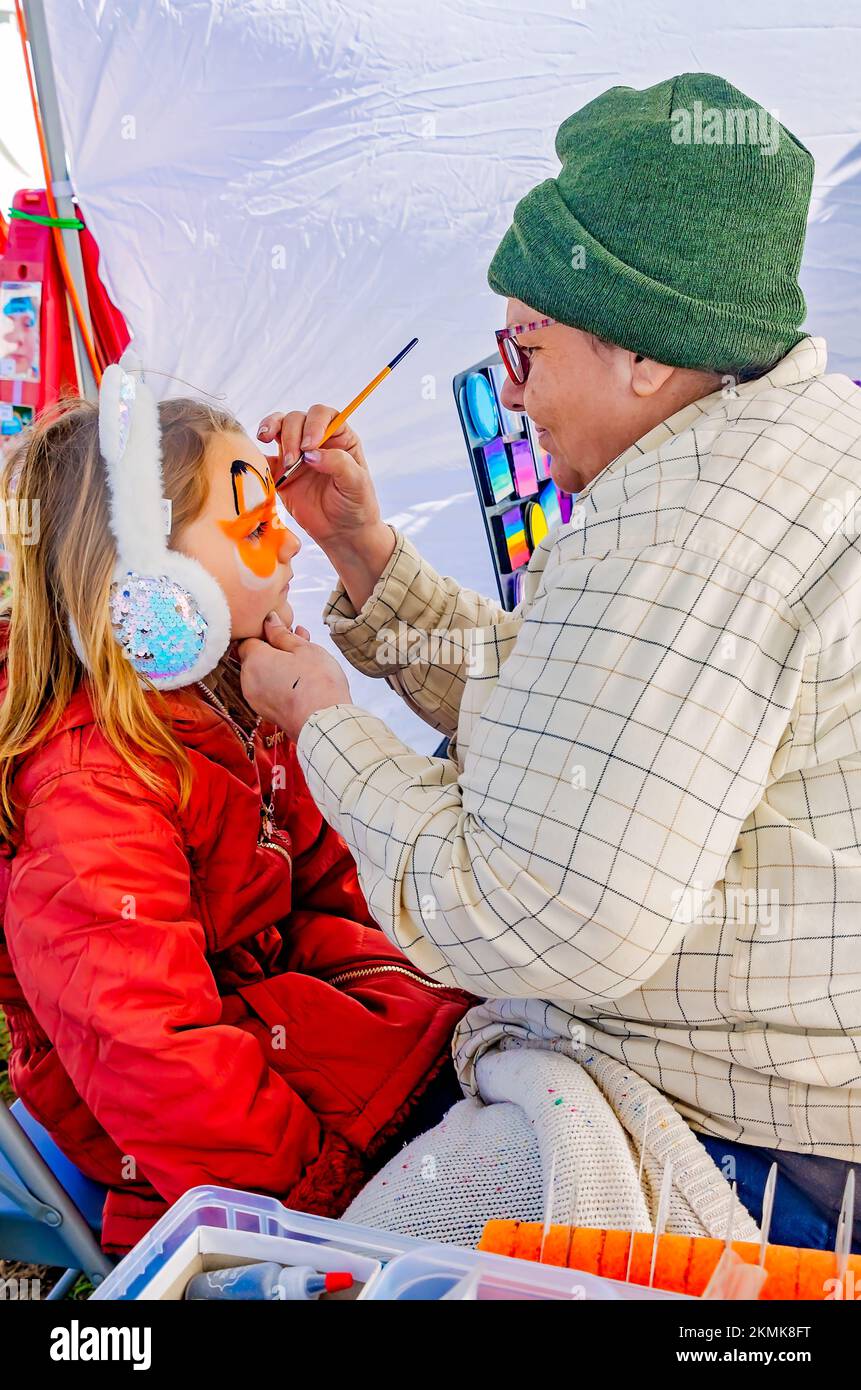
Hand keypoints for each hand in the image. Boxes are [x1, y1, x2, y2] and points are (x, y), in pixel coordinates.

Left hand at [237, 612, 351, 741]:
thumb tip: (269, 620)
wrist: (323, 722)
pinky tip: (300, 678)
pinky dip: (278, 682)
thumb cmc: (316, 681)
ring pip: (262, 674)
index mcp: (254, 659)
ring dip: (278, 665)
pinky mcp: (265, 712)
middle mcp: (247, 680)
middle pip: (255, 657)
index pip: (248, 639)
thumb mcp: (303, 649)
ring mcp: (255, 699)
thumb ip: (282, 633)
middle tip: (298, 642)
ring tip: (304, 659)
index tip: (283, 631)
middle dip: (273, 649)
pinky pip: (267, 690)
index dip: (265, 632)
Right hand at [257, 404, 381, 553]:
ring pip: (279, 427)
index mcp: (339, 437)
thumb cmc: (356, 505)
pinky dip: (257, 455)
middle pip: (297, 419)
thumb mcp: (356, 483)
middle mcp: (316, 440)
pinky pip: (264, 457)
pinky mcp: (280, 472)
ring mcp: (296, 454)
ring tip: (266, 441)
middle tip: (293, 461)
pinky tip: (255, 459)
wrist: (342, 533)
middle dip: (291, 435)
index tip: (310, 445)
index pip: (323, 414)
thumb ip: (338, 463)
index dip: (314, 423)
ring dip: (271, 430)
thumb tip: (311, 453)